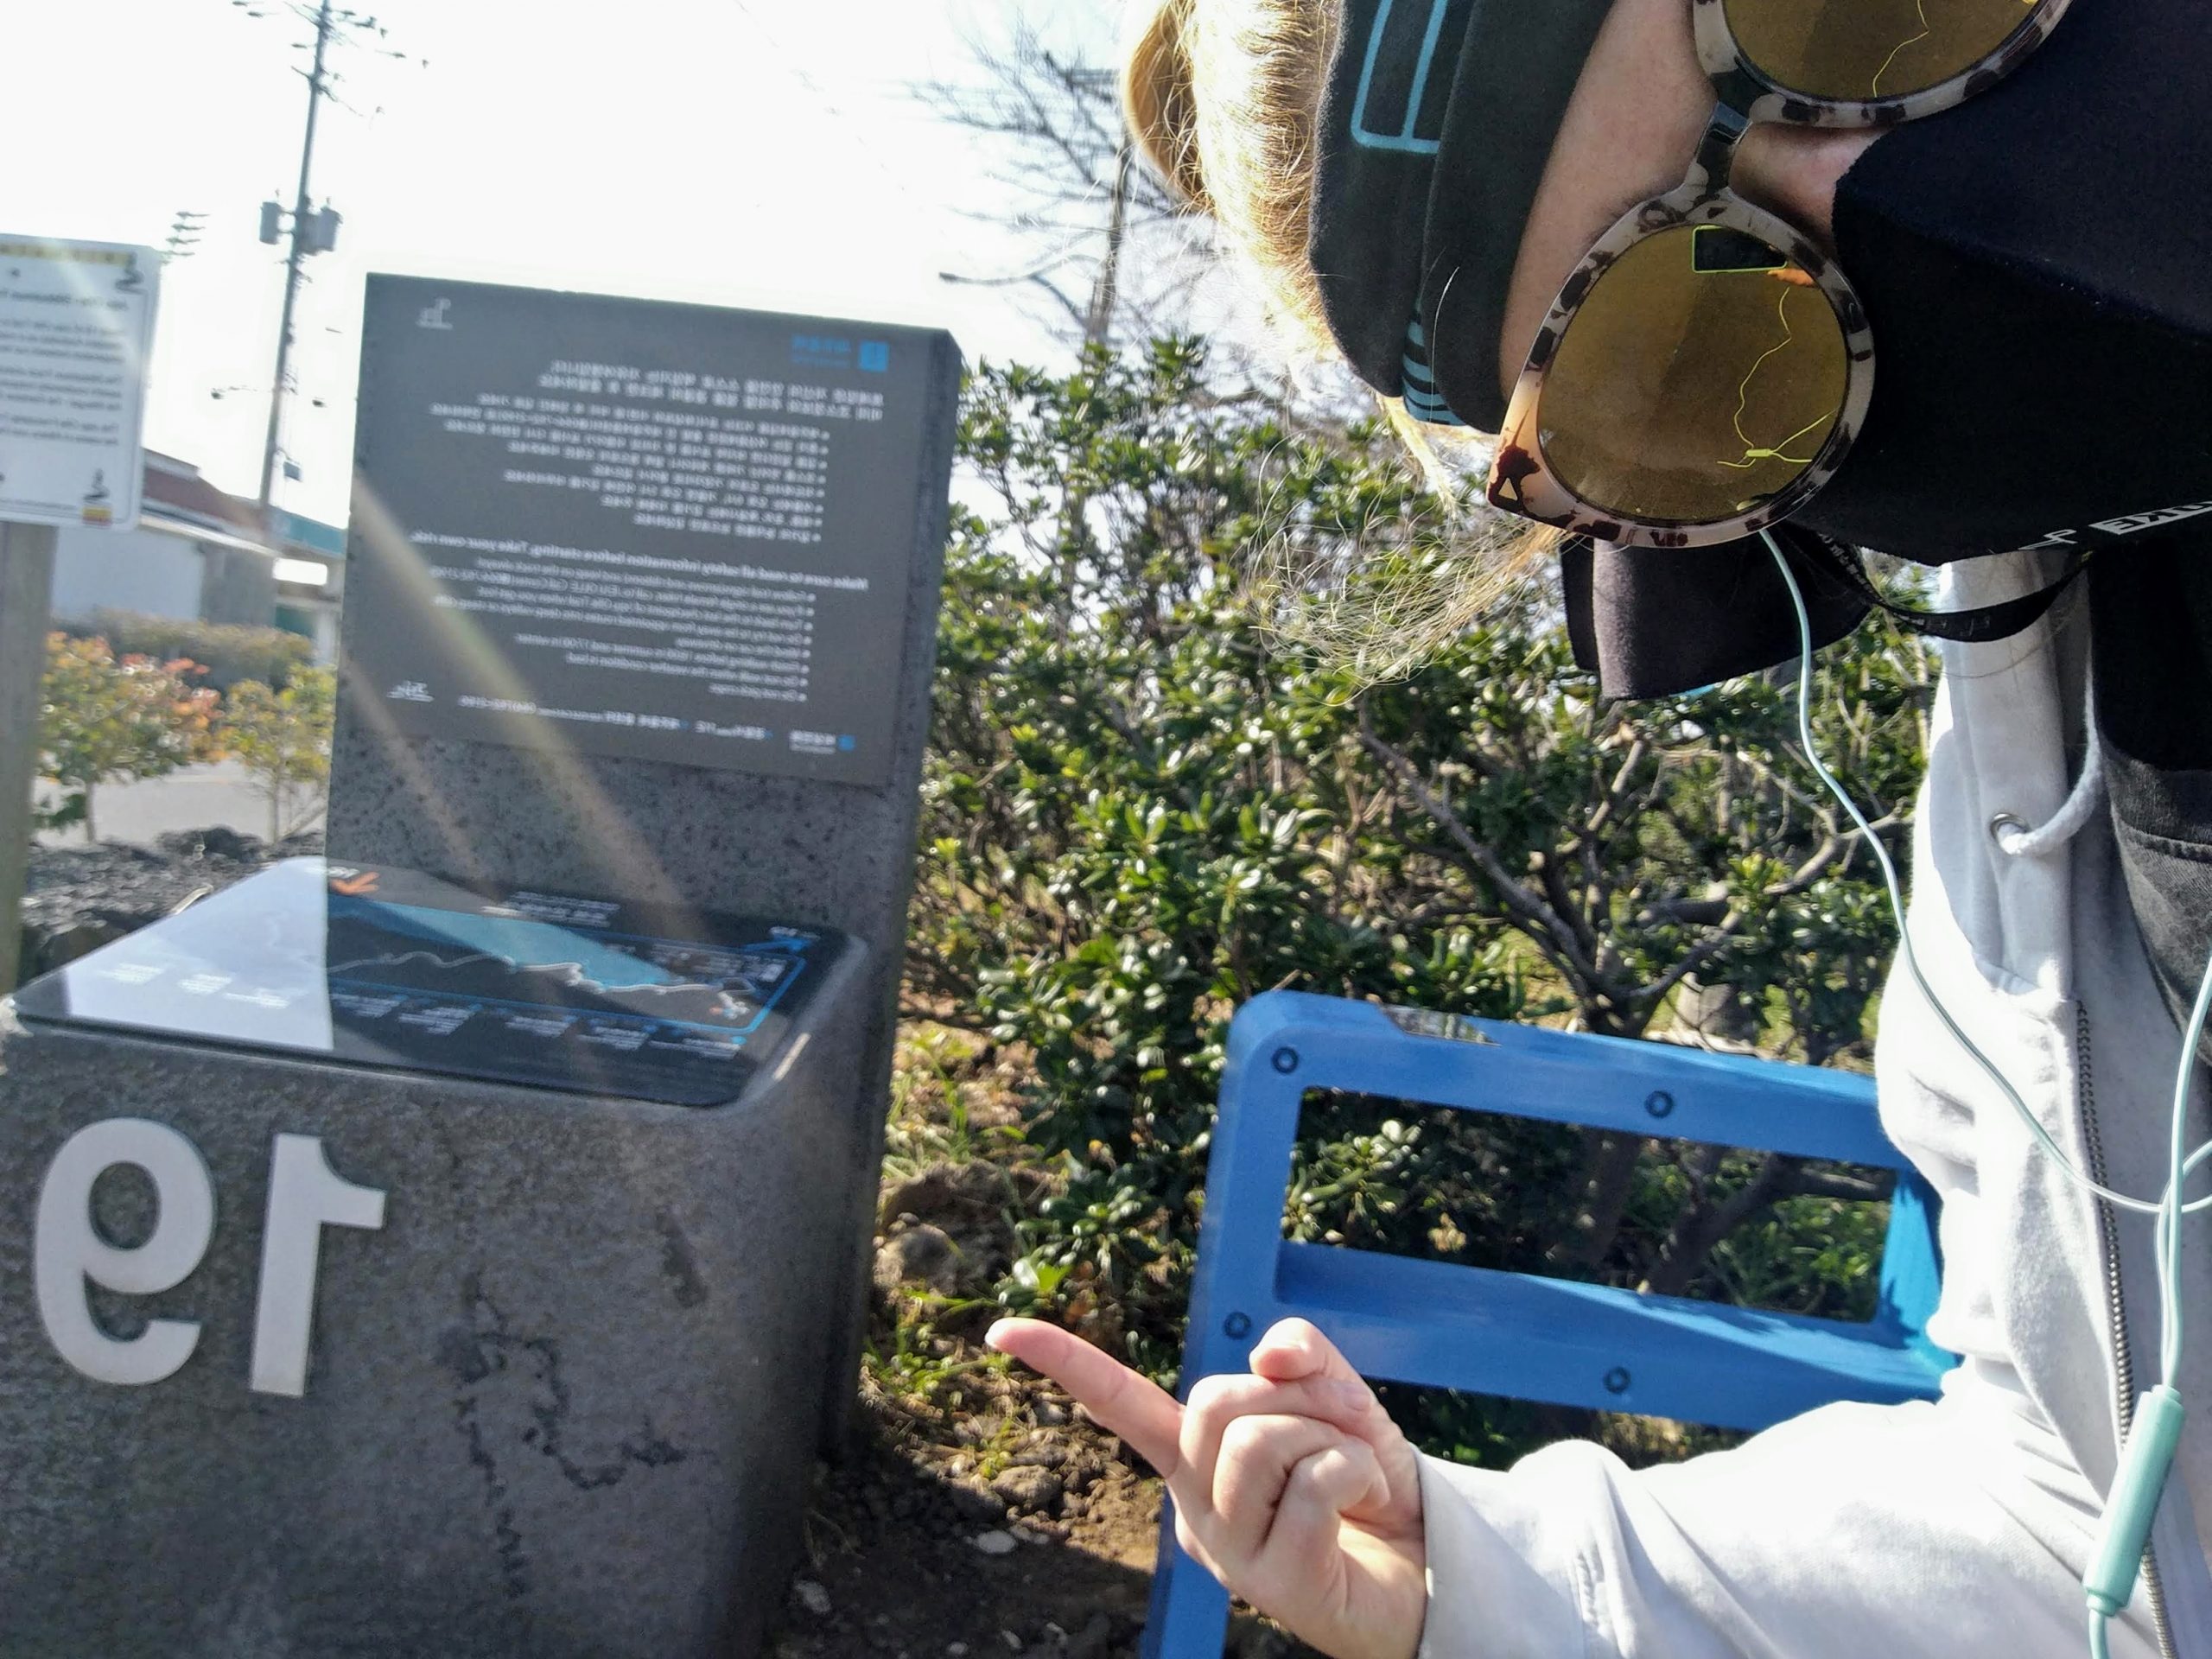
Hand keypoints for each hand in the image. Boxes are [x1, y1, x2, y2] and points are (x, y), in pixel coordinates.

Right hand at [985, 1315, 1428, 1658]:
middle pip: (1216, 1399)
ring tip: (1354, 1472)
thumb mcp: (1338, 1401)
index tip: (1001, 1329)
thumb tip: (1268, 1351)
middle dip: (1294, 1395)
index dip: (1065, 1361)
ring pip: (1261, 1438)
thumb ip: (1303, 1360)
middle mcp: (1195, 1506)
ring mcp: (1229, 1551)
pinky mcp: (1276, 1584)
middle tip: (1339, 1426)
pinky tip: (1365, 1501)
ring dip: (1331, 1436)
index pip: (1121, 1402)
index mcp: (1194, 1458)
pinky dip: (1358, 1469)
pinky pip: (1315, 1481)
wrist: (1431, 1564)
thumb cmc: (1367, 1482)